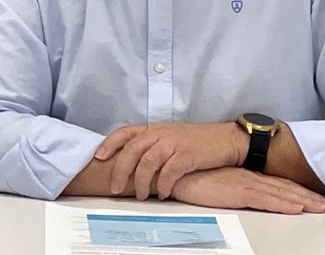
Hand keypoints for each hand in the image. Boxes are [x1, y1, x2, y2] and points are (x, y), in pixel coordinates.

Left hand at [96, 123, 244, 198]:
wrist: (226, 139)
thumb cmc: (197, 141)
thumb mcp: (169, 137)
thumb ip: (151, 146)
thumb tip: (130, 163)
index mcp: (153, 129)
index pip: (124, 133)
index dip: (109, 144)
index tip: (98, 157)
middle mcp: (160, 134)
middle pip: (132, 151)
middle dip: (120, 171)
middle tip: (115, 188)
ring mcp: (173, 144)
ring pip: (147, 163)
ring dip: (141, 182)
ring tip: (141, 195)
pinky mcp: (187, 155)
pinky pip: (169, 172)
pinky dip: (163, 185)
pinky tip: (164, 193)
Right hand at [171, 167, 324, 213]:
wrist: (172, 169)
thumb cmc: (187, 175)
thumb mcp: (212, 180)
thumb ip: (226, 185)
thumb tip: (235, 191)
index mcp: (243, 175)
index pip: (276, 183)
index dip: (296, 189)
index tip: (313, 196)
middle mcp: (247, 178)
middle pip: (284, 188)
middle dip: (307, 196)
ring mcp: (244, 184)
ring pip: (281, 194)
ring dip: (303, 201)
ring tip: (321, 208)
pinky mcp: (237, 192)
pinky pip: (266, 200)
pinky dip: (284, 204)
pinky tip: (297, 209)